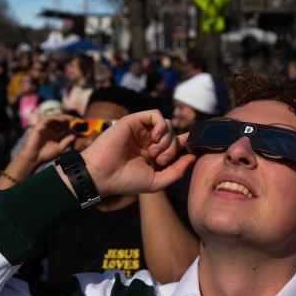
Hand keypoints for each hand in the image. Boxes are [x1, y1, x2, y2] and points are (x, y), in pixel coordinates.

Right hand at [18, 116, 74, 165]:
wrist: (33, 158)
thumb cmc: (46, 154)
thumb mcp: (60, 148)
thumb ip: (67, 141)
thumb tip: (75, 135)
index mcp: (56, 135)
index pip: (65, 129)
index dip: (73, 126)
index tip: (81, 125)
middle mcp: (51, 130)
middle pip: (62, 123)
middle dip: (70, 120)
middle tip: (78, 119)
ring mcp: (45, 127)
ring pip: (56, 119)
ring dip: (64, 118)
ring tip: (72, 118)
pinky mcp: (40, 125)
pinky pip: (48, 119)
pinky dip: (56, 118)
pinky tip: (63, 119)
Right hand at [65, 110, 193, 196]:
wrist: (103, 175)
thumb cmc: (125, 181)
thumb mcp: (157, 181)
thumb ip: (176, 171)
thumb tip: (193, 157)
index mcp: (153, 153)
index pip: (175, 142)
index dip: (185, 143)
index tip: (193, 149)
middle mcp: (147, 140)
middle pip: (173, 134)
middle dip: (172, 148)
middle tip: (160, 161)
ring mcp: (140, 130)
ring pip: (166, 124)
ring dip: (167, 139)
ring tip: (154, 153)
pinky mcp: (133, 121)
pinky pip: (155, 114)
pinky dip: (161, 125)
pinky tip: (155, 138)